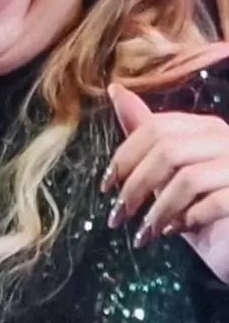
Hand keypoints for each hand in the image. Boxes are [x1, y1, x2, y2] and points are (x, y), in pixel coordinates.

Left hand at [101, 84, 228, 265]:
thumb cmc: (199, 210)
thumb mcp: (165, 174)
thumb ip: (144, 135)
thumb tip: (116, 91)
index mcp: (204, 128)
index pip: (156, 127)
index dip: (125, 156)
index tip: (106, 185)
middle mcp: (225, 139)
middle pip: (167, 148)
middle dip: (136, 184)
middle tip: (119, 214)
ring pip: (187, 178)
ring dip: (158, 209)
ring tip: (146, 231)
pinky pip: (213, 203)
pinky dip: (187, 220)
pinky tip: (175, 231)